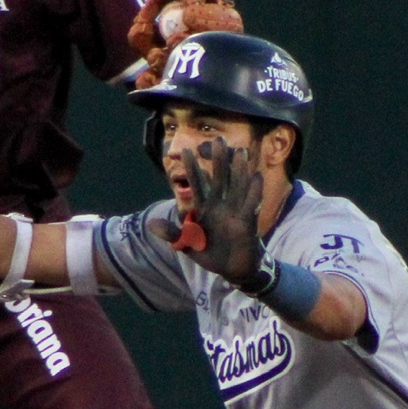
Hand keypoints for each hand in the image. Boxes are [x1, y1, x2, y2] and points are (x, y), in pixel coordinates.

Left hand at [148, 140, 264, 284]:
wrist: (232, 269)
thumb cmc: (211, 254)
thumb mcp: (187, 246)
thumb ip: (172, 234)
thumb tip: (151, 224)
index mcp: (204, 209)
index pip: (197, 184)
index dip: (191, 168)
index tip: (184, 151)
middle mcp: (220, 205)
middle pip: (220, 179)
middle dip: (218, 160)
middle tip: (218, 139)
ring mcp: (235, 211)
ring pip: (237, 186)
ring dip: (239, 170)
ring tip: (240, 151)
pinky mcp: (247, 222)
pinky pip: (250, 204)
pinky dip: (254, 191)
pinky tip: (256, 177)